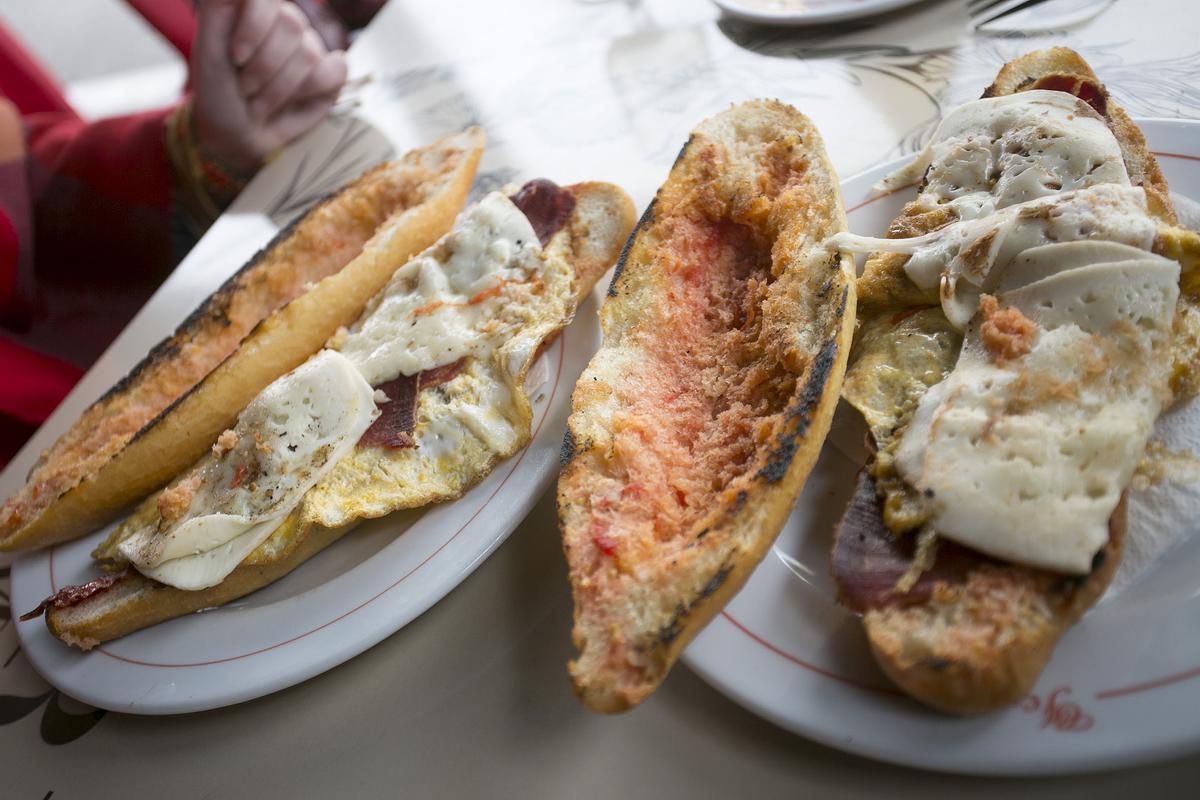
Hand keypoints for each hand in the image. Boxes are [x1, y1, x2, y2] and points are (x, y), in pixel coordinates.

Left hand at [190, 0, 347, 175]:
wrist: (237, 135)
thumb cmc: (218, 92)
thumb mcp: (208, 49)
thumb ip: (219, 6)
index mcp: (257, 9)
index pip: (267, 1)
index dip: (254, 30)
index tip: (236, 58)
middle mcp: (288, 23)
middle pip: (292, 26)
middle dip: (264, 68)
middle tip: (246, 86)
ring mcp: (312, 48)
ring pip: (309, 55)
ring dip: (279, 89)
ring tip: (262, 99)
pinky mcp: (330, 75)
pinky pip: (334, 73)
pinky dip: (310, 93)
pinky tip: (295, 100)